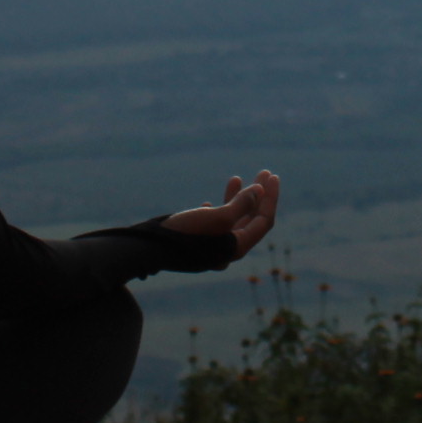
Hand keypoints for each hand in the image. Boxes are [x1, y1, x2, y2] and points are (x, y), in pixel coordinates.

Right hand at [163, 170, 279, 260]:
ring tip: (236, 178)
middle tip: (263, 172)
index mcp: (237, 247)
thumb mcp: (218, 217)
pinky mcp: (197, 244)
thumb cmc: (187, 233)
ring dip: (236, 199)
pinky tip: (208, 203)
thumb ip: (241, 204)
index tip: (271, 176)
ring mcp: (213, 248)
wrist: (150, 249)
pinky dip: (216, 211)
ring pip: (231, 221)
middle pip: (250, 220)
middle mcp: (228, 250)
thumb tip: (260, 190)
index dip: (270, 198)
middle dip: (258, 195)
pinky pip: (213, 226)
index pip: (263, 221)